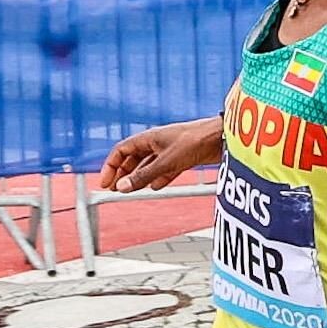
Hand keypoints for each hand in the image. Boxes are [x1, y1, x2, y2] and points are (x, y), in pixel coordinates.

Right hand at [100, 118, 221, 193]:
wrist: (221, 137)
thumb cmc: (193, 142)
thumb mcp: (165, 162)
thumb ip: (143, 176)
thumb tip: (121, 187)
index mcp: (148, 138)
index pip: (121, 150)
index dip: (110, 166)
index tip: (105, 182)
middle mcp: (156, 143)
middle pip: (132, 159)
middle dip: (122, 173)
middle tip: (114, 189)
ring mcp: (169, 151)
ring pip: (148, 165)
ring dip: (138, 177)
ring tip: (130, 190)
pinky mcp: (182, 158)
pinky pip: (164, 169)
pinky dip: (158, 178)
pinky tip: (155, 186)